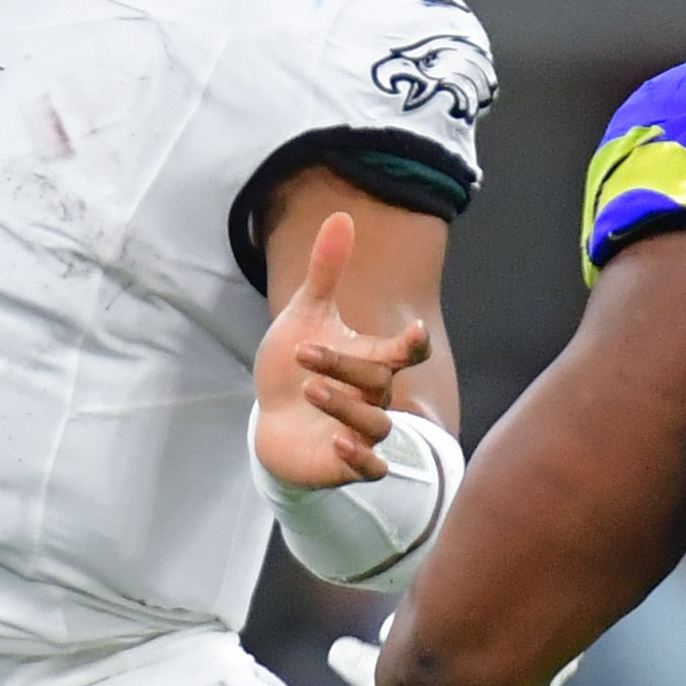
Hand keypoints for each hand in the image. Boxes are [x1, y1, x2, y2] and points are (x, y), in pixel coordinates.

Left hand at [253, 210, 429, 492]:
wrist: (271, 418)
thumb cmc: (294, 367)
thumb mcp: (305, 316)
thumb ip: (326, 272)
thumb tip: (340, 216)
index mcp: (372, 360)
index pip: (407, 353)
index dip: (413, 344)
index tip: (414, 331)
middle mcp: (374, 397)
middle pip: (381, 382)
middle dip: (344, 366)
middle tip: (302, 353)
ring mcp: (361, 432)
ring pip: (379, 426)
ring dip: (348, 408)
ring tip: (310, 391)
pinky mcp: (345, 464)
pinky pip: (372, 468)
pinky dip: (360, 458)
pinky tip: (336, 443)